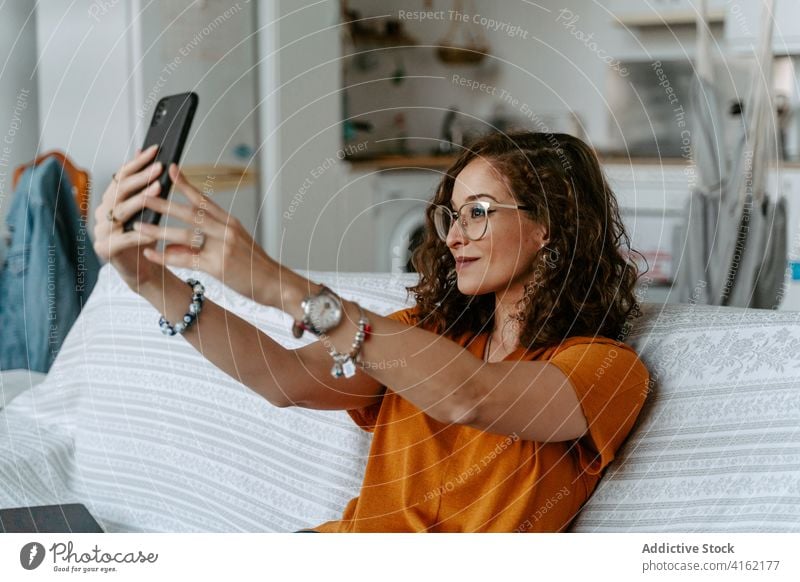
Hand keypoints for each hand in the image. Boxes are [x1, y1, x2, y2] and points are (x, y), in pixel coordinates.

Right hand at [93, 145, 162, 289]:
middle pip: (121, 191)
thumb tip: (144, 150)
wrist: (141, 268)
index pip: (121, 176)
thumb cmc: (145, 236)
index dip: (137, 162)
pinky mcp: (105, 249)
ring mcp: (101, 231)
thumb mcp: (148, 209)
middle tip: (159, 168)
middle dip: (141, 178)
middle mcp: (102, 212)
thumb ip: (145, 184)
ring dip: (140, 200)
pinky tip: (153, 228)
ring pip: (121, 211)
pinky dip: (139, 233)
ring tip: (158, 190)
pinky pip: (124, 239)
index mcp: (111, 200)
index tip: (154, 151)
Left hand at [131, 163, 283, 303]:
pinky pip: (186, 259)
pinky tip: (150, 254)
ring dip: (158, 230)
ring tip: (138, 227)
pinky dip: (166, 256)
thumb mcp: (232, 248)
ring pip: (185, 234)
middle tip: (142, 195)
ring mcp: (223, 247)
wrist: (275, 283)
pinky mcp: (218, 266)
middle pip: (190, 212)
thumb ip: (201, 244)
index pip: (203, 199)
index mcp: (229, 222)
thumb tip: (173, 244)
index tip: (170, 169)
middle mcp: (226, 230)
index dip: (185, 184)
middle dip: (164, 203)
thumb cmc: (255, 266)